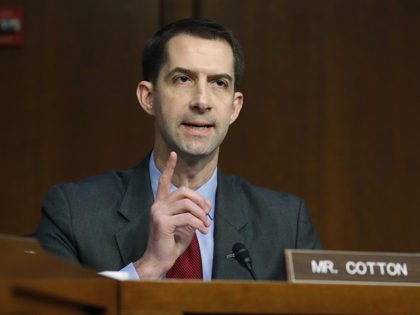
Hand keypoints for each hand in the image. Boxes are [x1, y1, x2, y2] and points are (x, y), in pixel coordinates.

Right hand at [134, 152, 210, 278]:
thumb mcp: (185, 224)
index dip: (169, 167)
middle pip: (184, 191)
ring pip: (187, 203)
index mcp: (161, 203)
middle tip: (207, 213)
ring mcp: (158, 212)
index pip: (164, 181)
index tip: (173, 154)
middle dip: (200, 200)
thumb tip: (206, 204)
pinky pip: (187, 217)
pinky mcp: (162, 222)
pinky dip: (199, 223)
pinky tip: (203, 231)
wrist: (160, 260)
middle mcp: (158, 205)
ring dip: (201, 214)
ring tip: (206, 225)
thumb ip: (193, 212)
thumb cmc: (172, 242)